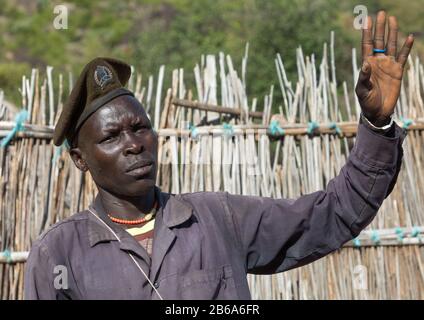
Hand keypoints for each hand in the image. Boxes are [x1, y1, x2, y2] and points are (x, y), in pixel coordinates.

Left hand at [355, 11, 413, 125]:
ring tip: (393, 19)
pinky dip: (406, 47)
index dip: (367, 33)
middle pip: (379, 41)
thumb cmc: (367, 101)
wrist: (378, 111)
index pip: (367, 45)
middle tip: (382, 13)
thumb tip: (365, 64)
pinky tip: (409, 37)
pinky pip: (403, 56)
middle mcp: (378, 62)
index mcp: (367, 65)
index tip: (367, 20)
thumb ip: (363, 78)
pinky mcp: (398, 71)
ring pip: (391, 45)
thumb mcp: (362, 91)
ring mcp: (388, 65)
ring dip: (392, 33)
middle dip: (380, 28)